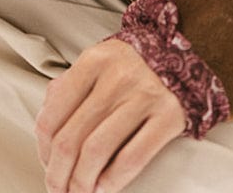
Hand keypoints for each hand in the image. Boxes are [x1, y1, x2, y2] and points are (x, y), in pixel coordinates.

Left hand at [35, 38, 186, 192]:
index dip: (43, 150)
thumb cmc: (133, 66)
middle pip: (71, 138)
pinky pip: (132, 158)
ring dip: (82, 184)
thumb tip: (46, 133)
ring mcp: (144, 95)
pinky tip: (104, 189)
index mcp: (94, 60)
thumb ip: (69, 88)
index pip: (52, 114)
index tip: (48, 165)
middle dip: (59, 175)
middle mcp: (117, 75)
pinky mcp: (168, 116)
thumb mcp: (99, 63)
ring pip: (97, 151)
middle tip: (59, 190)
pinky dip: (112, 181)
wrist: (188, 53)